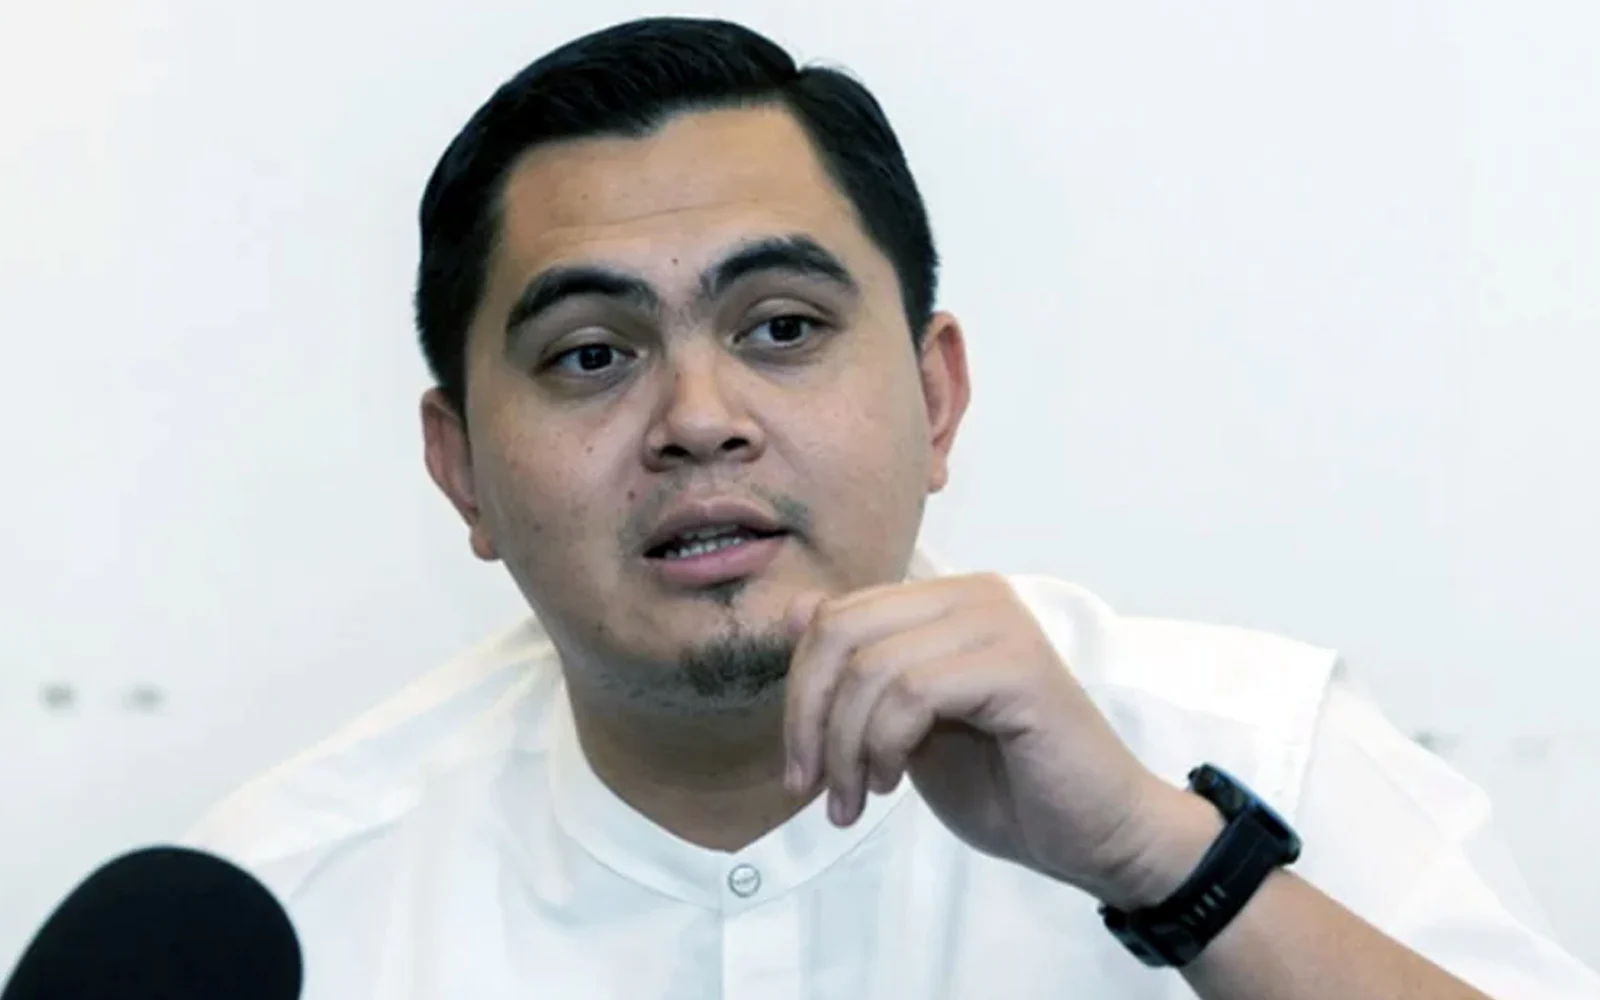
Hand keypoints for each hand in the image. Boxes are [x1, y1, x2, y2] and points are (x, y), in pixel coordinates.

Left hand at [782, 573, 1221, 907]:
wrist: (1094, 835)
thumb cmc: (1005, 785)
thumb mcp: (905, 726)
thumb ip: (860, 669)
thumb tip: (797, 609)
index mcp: (946, 600)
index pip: (836, 617)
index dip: (799, 692)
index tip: (801, 768)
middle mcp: (973, 594)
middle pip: (841, 631)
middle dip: (809, 716)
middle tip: (809, 787)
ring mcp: (999, 624)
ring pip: (871, 667)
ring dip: (846, 747)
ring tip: (854, 800)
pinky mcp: (1017, 666)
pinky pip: (913, 693)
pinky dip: (883, 745)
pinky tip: (891, 784)